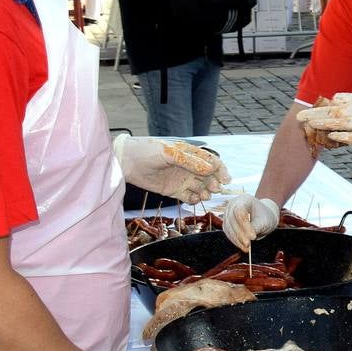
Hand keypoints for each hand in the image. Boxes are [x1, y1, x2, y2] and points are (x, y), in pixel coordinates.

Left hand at [113, 135, 229, 203]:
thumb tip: (210, 169)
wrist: (126, 162)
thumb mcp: (168, 153)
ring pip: (201, 187)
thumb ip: (189, 162)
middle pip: (209, 176)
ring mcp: (181, 179)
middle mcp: (188, 167)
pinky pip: (189, 197)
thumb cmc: (146, 151)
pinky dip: (194, 199)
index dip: (220, 170)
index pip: (211, 161)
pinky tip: (194, 199)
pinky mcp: (173, 190)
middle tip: (214, 188)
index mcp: (189, 154)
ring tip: (204, 195)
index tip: (225, 179)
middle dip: (214, 183)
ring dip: (206, 192)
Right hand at [223, 194, 280, 251]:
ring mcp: (228, 213)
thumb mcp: (265, 221)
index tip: (252, 236)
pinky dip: (235, 241)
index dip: (245, 225)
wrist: (264, 216)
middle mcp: (233, 204)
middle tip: (248, 244)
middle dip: (240, 234)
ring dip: (237, 239)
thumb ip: (256, 227)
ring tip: (247, 248)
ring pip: (229, 227)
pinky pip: (228, 233)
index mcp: (244, 199)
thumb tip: (248, 238)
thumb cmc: (266, 216)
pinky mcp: (227, 223)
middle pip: (232, 220)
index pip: (240, 211)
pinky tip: (243, 246)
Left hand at [296, 92, 351, 152]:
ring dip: (321, 123)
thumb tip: (334, 101)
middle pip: (332, 111)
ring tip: (309, 124)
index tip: (308, 108)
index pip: (335, 101)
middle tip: (299, 116)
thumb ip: (351, 102)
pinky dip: (337, 136)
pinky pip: (348, 136)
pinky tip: (327, 136)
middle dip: (314, 113)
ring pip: (337, 123)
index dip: (321, 106)